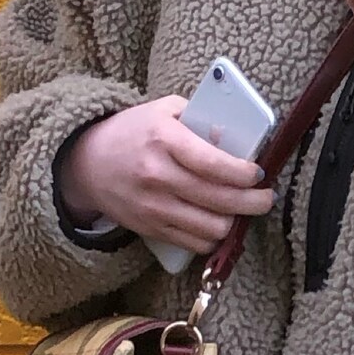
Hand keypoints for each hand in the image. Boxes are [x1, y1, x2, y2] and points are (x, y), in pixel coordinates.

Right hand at [58, 96, 274, 255]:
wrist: (87, 164)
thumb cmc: (132, 133)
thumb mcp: (163, 111)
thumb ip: (199, 118)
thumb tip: (234, 135)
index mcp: (163, 140)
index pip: (212, 164)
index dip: (242, 173)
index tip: (258, 174)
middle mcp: (158, 176)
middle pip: (219, 199)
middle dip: (254, 202)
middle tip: (266, 197)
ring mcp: (154, 207)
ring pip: (212, 227)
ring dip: (236, 222)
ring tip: (243, 210)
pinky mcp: (152, 229)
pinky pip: (195, 243)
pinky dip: (214, 237)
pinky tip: (220, 223)